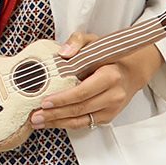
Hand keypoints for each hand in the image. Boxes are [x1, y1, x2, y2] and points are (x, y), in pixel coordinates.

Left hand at [26, 32, 163, 130]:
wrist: (130, 71)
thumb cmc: (109, 56)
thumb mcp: (93, 41)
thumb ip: (77, 42)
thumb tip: (64, 53)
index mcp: (110, 76)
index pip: (83, 92)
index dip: (63, 99)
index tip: (45, 102)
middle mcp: (113, 96)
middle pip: (80, 109)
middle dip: (55, 114)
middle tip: (35, 116)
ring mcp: (112, 109)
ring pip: (82, 120)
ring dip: (58, 123)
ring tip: (38, 122)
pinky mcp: (108, 117)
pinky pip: (85, 123)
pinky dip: (67, 124)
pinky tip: (53, 121)